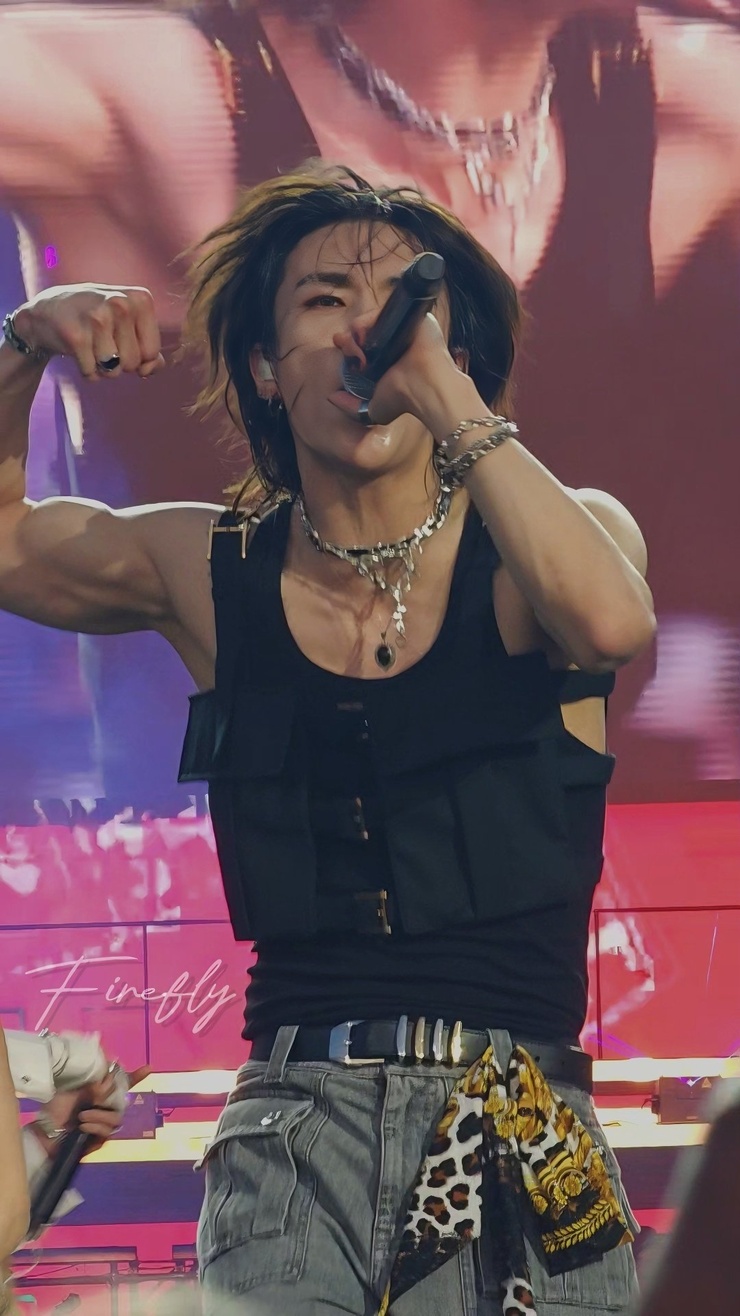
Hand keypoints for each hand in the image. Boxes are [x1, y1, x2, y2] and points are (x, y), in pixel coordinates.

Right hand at [12, 285, 164, 382]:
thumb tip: (149, 370)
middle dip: (119, 363)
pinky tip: (78, 350)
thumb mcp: (129, 325)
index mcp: (140, 299)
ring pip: (114, 371)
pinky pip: (92, 374)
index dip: (138, 357)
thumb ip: (150, 350)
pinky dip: (87, 371)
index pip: (152, 353)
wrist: (50, 310)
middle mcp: (120, 303)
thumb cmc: (98, 320)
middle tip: (102, 342)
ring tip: (91, 345)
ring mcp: (98, 318)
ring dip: (102, 368)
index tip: (122, 340)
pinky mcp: (76, 336)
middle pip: (133, 363)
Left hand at [33, 1063, 150, 1157]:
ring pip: (116, 1118)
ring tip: (82, 1116)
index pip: (123, 1084)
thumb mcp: (75, 1090)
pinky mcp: (100, 1140)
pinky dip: (96, 1127)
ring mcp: (104, 1124)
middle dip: (110, 1098)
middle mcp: (106, 1108)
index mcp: (101, 1093)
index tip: (149, 1068)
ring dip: (99, 1116)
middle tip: (95, 1096)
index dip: (136, 1077)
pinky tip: (83, 1126)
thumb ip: (94, 1085)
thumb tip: (109, 1081)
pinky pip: (107, 1132)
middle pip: (122, 1101)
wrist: (45, 1132)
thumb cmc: (58, 1108)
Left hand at [328, 309, 473, 432]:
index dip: (349, 346)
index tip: (341, 349)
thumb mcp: (373, 409)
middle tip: (347, 350)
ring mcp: (406, 327)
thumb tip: (331, 396)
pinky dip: (367, 321)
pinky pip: (384, 312)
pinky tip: (362, 337)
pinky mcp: (412, 317)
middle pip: (367, 331)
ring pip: (373, 321)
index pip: (365, 346)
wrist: (426, 389)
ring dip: (357, 331)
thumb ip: (351, 406)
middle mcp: (398, 341)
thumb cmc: (404, 401)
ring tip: (355, 349)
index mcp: (391, 358)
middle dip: (351, 339)